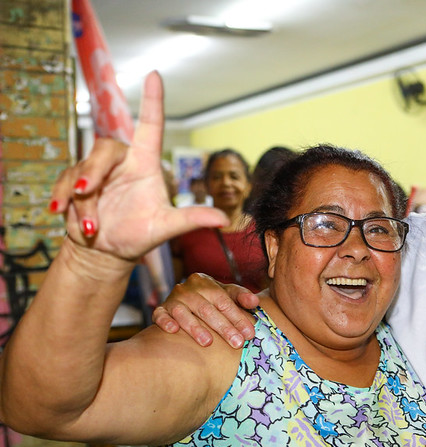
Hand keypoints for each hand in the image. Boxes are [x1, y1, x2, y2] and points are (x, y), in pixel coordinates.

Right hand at [50, 71, 227, 260]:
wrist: (107, 252)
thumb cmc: (139, 234)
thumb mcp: (165, 227)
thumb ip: (191, 219)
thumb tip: (222, 219)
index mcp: (145, 164)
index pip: (150, 126)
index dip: (153, 100)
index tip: (155, 75)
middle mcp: (120, 163)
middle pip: (104, 148)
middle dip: (93, 170)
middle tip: (88, 191)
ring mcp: (95, 172)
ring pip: (82, 172)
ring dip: (83, 200)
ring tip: (92, 228)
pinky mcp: (73, 183)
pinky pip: (64, 184)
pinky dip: (63, 200)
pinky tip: (61, 213)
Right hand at [152, 273, 258, 347]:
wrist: (184, 298)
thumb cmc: (211, 299)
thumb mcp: (227, 294)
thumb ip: (241, 297)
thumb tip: (255, 302)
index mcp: (206, 283)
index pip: (224, 301)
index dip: (238, 317)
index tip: (249, 334)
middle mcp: (188, 289)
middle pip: (207, 309)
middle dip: (223, 327)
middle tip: (236, 343)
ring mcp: (173, 299)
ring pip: (183, 313)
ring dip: (195, 328)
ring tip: (208, 342)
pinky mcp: (160, 310)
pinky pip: (160, 315)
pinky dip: (165, 322)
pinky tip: (173, 330)